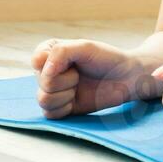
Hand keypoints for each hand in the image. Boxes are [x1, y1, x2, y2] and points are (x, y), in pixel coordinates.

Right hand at [31, 38, 148, 118]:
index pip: (37, 61)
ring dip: (65, 95)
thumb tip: (43, 71)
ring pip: (43, 99)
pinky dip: (64, 108)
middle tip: (80, 75)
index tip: (74, 62)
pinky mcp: (59, 107)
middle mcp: (47, 71)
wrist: (126, 78)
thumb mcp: (85, 47)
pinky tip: (76, 100)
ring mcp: (52, 90)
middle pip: (42, 83)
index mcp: (49, 52)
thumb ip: (61, 52)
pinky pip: (49, 114)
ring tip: (78, 86)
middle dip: (66, 81)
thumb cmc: (106, 58)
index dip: (55, 65)